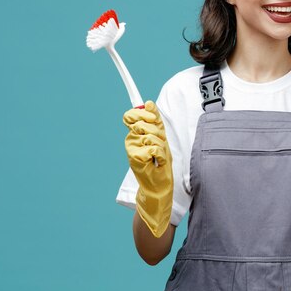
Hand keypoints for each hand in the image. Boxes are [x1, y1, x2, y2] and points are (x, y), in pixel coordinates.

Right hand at [123, 100, 172, 236]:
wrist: (158, 188)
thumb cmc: (160, 164)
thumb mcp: (161, 138)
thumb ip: (155, 121)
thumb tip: (149, 102)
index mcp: (134, 134)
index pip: (131, 115)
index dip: (141, 111)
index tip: (150, 109)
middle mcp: (130, 140)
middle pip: (143, 122)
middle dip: (158, 131)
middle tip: (160, 143)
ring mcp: (131, 150)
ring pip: (151, 135)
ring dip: (161, 145)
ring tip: (159, 156)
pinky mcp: (135, 159)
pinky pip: (153, 148)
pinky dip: (160, 155)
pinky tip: (157, 162)